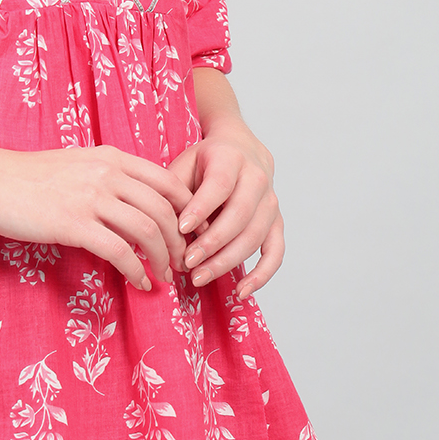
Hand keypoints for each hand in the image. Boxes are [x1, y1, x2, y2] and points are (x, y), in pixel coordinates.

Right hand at [0, 145, 194, 291]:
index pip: (167, 181)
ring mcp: (90, 197)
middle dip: (180, 241)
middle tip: (181, 262)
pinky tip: (140, 283)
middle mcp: (106, 172)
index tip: (187, 234)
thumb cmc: (27, 176)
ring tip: (165, 276)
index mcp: (110, 157)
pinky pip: (120, 252)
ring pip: (148, 231)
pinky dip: (137, 271)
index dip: (186, 211)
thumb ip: (106, 178)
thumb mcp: (75, 165)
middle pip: (164, 209)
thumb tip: (134, 205)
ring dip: (163, 259)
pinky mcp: (73, 224)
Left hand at [169, 123, 282, 299]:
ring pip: (254, 237)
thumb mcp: (185, 162)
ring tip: (199, 277)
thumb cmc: (206, 161)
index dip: (201, 208)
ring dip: (227, 261)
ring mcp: (270, 203)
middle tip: (187, 261)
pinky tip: (241, 291)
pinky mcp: (276, 223)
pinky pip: (275, 253)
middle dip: (212, 243)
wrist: (240, 148)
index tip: (181, 228)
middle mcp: (257, 179)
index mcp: (231, 158)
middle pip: (239, 215)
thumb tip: (162, 226)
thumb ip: (175, 190)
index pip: (219, 185)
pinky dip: (261, 275)